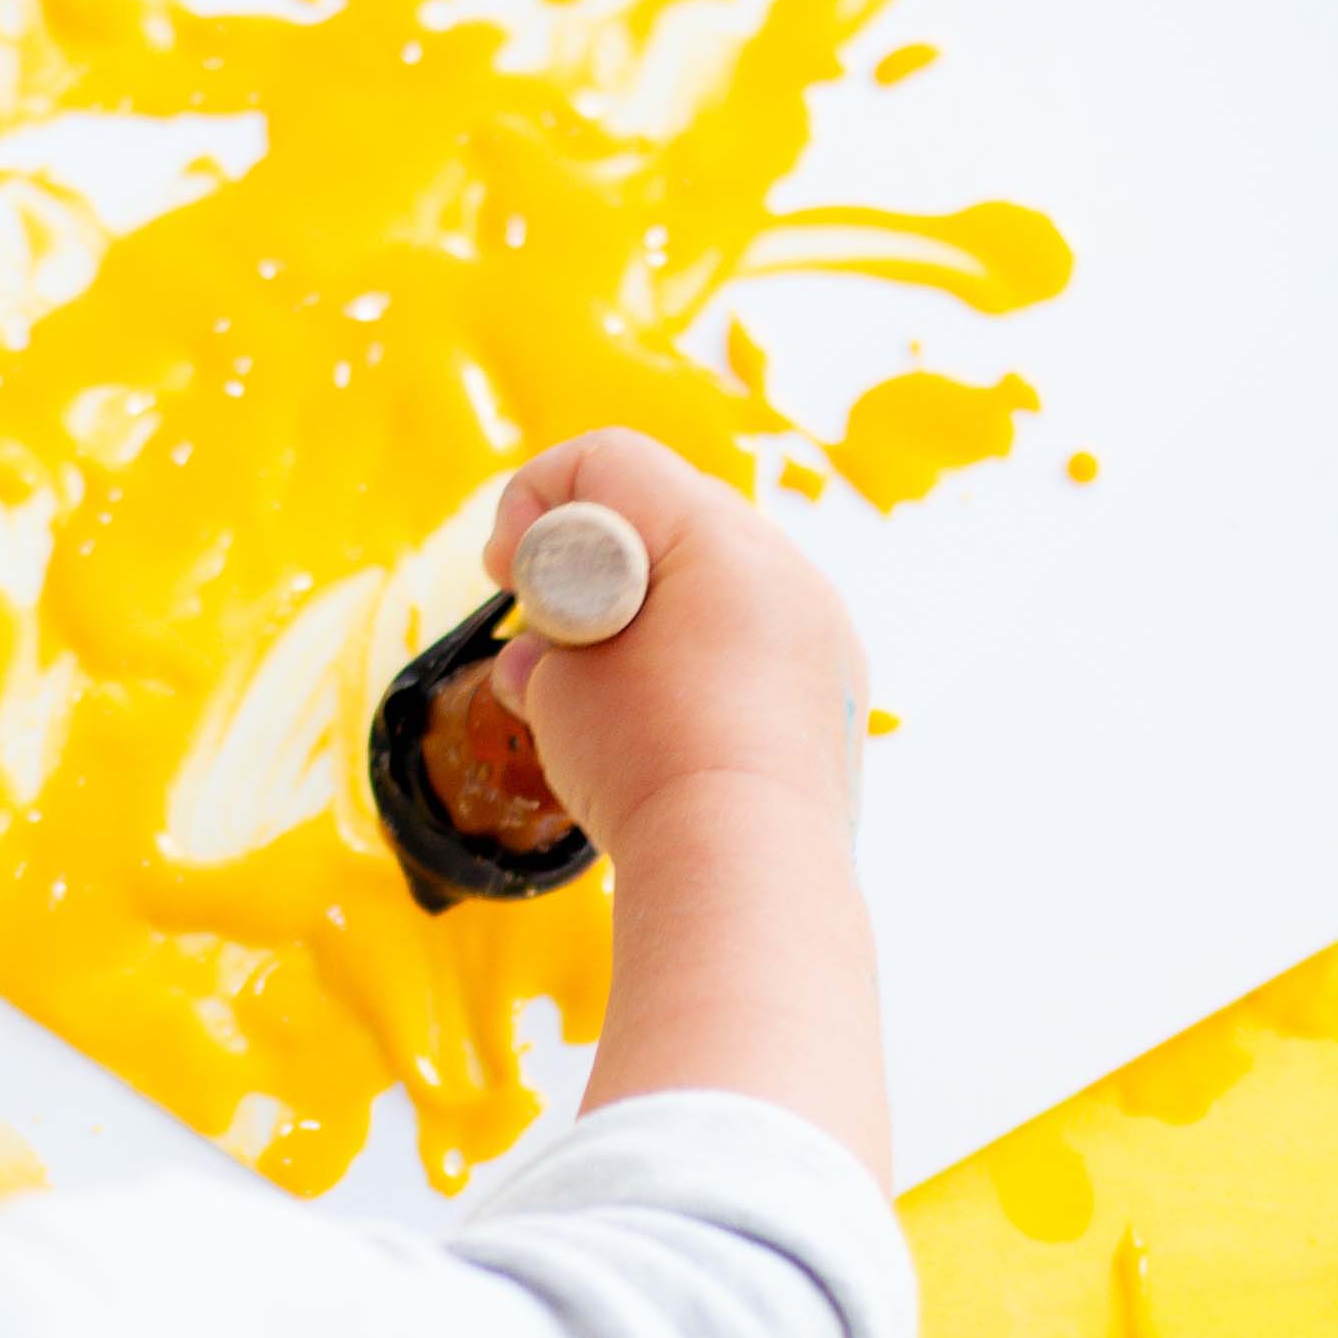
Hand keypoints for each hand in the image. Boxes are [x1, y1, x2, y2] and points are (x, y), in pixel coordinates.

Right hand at [479, 431, 867, 860]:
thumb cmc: (648, 767)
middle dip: (592, 561)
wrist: (747, 875)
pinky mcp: (833, 688)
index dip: (534, 502)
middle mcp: (783, 568)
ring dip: (648, 612)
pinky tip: (666, 724)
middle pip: (667, 515)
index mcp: (718, 537)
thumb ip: (549, 644)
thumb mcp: (561, 685)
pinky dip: (699, 658)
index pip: (610, 462)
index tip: (503, 576)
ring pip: (715, 579)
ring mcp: (819, 628)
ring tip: (601, 692)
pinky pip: (753, 639)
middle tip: (547, 631)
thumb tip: (547, 660)